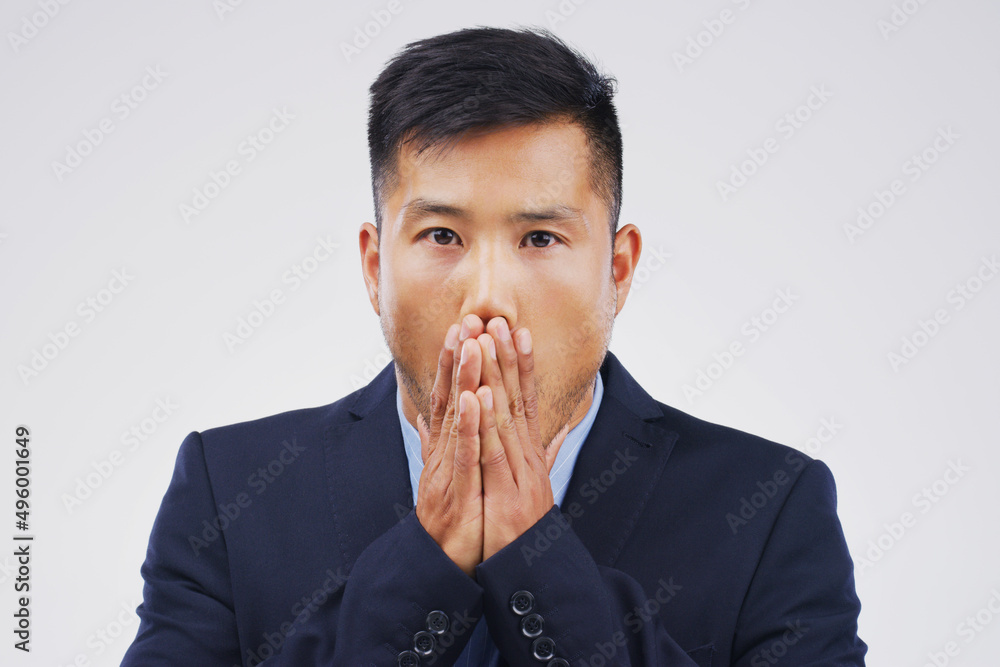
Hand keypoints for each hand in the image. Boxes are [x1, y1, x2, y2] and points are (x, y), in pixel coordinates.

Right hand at [414, 316, 486, 576]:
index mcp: (447, 447)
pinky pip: (463, 454)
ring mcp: (447, 469)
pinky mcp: (455, 490)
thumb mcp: (450, 475)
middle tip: (465, 321)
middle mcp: (443, 452)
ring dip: (462, 379)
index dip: (456, 362)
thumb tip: (434, 419)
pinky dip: (468, 426)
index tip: (465, 328)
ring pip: (455, 418)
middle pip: (450, 397)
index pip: (451, 396)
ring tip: (471, 345)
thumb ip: (446, 444)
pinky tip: (472, 400)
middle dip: (458, 359)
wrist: (445, 564)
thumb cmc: (452, 520)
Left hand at [475, 316, 569, 561]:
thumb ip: (546, 452)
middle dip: (506, 357)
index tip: (515, 330)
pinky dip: (484, 422)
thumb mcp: (535, 484)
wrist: (527, 571)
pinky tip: (476, 395)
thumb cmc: (524, 529)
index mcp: (529, 453)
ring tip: (484, 340)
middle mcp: (528, 457)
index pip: (525, 400)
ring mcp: (518, 473)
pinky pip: (491, 452)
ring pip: (504, 415)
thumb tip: (562, 426)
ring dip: (494, 375)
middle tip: (498, 318)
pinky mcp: (505, 493)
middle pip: (516, 399)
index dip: (520, 364)